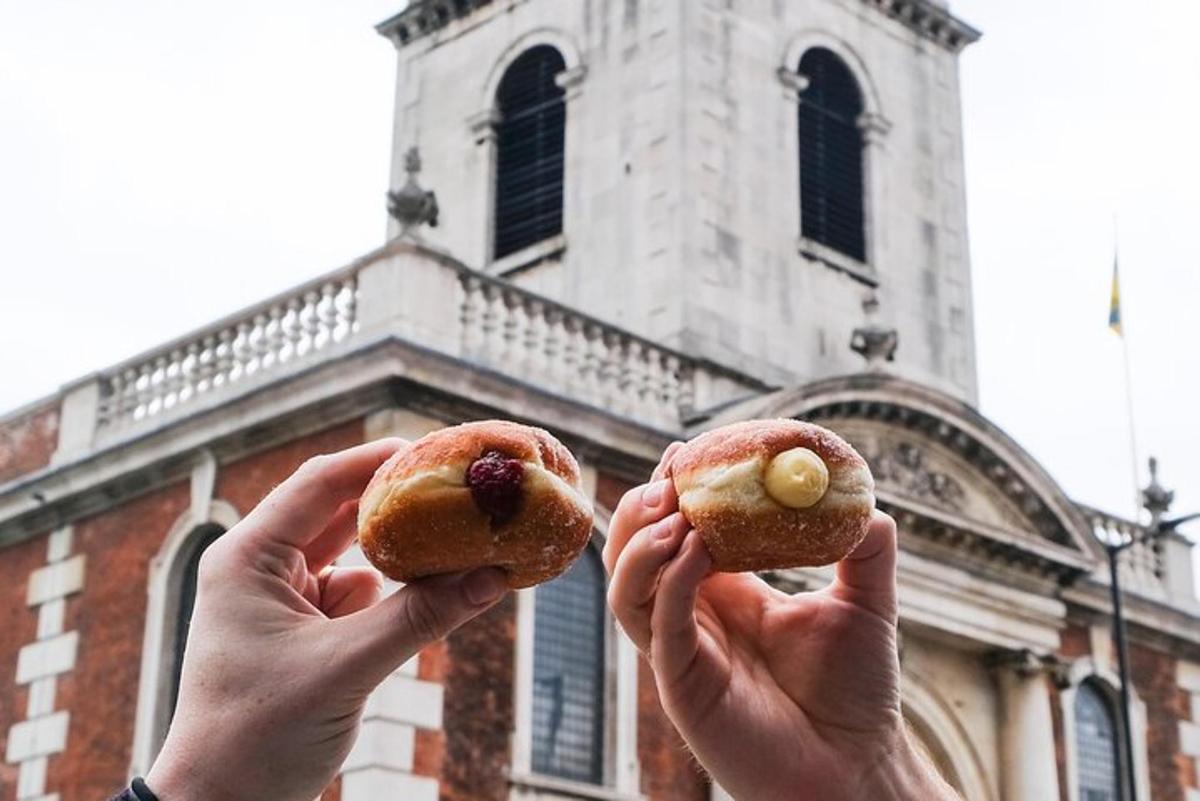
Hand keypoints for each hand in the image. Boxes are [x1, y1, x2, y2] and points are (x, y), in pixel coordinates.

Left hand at [146, 439, 508, 800]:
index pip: (319, 483)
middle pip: (341, 513)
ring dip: (401, 557)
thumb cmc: (258, 737)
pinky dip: (395, 598)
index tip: (438, 452)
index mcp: (248, 558)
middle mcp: (262, 568)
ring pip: (357, 557)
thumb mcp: (346, 668)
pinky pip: (361, 597)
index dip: (379, 461)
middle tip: (459, 491)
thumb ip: (420, 617)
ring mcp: (284, 600)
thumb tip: (493, 575)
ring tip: (455, 546)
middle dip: (399, 507)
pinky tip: (426, 603)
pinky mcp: (306, 633)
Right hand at [604, 445, 956, 800]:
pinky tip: (695, 547)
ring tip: (674, 508)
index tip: (686, 451)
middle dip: (641, 510)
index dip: (672, 493)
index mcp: (722, 595)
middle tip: (670, 476)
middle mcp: (692, 620)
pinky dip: (670, 579)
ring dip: (642, 542)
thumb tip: (863, 493)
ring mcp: (681, 654)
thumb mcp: (865, 604)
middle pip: (633, 555)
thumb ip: (865, 549)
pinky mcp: (682, 686)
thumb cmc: (857, 694)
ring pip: (627, 589)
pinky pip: (660, 624)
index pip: (674, 532)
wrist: (860, 767)